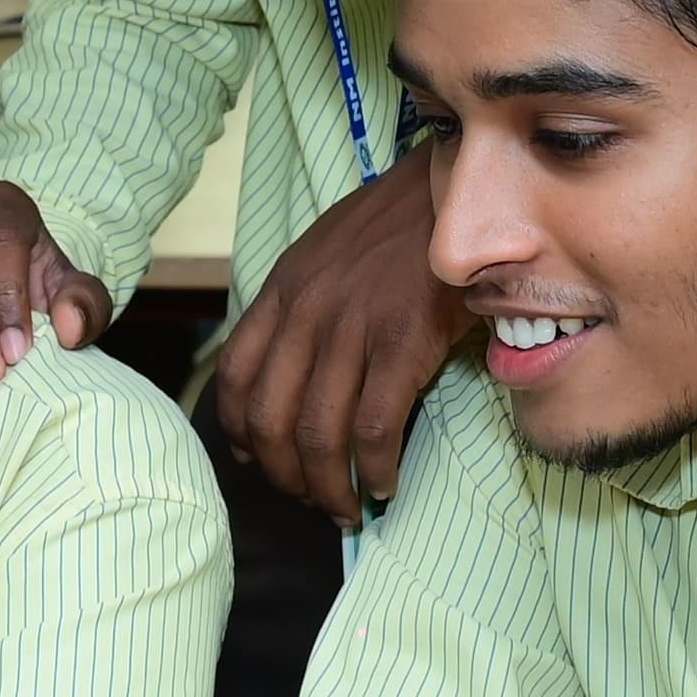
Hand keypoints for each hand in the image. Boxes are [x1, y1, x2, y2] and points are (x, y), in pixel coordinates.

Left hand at [208, 150, 465, 524]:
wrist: (461, 187)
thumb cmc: (402, 225)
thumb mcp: (328, 253)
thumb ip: (304, 304)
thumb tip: (294, 369)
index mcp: (283, 290)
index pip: (235, 376)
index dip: (239, 431)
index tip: (253, 460)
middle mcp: (305, 311)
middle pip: (271, 418)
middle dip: (284, 475)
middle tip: (310, 500)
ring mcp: (351, 326)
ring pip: (318, 432)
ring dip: (328, 486)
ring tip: (345, 508)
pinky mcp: (402, 341)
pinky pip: (374, 425)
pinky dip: (374, 467)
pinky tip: (385, 485)